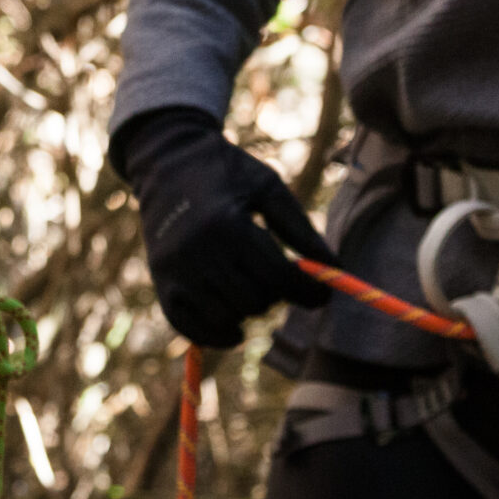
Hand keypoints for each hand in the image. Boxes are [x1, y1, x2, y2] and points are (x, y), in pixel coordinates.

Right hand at [115, 109, 334, 348]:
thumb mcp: (269, 187)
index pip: (279, 277)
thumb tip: (336, 270)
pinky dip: (217, 336)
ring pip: (227, 318)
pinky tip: (236, 328)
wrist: (167, 162)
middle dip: (277, 295)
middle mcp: (198, 251)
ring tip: (254, 288)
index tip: (323, 296)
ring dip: (249, 311)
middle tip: (280, 279)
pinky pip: (191, 330)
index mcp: (228, 224)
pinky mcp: (162, 285)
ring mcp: (175, 272)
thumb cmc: (227, 172)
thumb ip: (301, 230)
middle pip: (254, 301)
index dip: (308, 292)